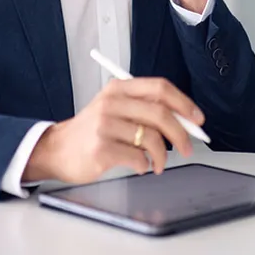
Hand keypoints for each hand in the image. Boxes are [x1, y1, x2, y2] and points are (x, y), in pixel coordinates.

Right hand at [23, 77, 205, 183]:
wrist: (57, 150)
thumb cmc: (92, 131)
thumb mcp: (115, 109)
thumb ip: (146, 110)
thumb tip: (186, 121)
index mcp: (118, 89)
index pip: (160, 88)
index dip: (184, 103)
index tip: (198, 119)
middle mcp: (111, 103)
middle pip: (161, 114)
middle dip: (182, 134)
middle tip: (188, 148)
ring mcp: (104, 125)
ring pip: (152, 139)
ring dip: (162, 156)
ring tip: (157, 163)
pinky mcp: (100, 149)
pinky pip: (138, 158)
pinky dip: (144, 166)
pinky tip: (138, 166)